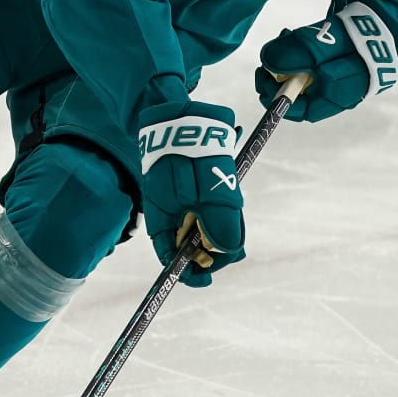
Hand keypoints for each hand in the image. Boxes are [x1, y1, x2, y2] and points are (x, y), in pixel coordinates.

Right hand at [138, 102, 244, 288]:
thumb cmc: (188, 154)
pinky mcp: (195, 192)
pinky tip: (229, 204)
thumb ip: (220, 223)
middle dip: (215, 252)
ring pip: (204, 231)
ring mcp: (183, 204)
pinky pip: (209, 213)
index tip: (205, 280)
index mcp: (163, 221)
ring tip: (232, 216)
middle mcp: (172, 216)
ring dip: (220, 232)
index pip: (173, 259)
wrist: (183, 116)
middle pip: (193, 248)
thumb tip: (229, 250)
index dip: (190, 273)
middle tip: (234, 249)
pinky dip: (221, 215)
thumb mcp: (208, 191)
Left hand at [256, 0, 397, 123]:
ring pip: (305, 71)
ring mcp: (342, 69)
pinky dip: (301, 46)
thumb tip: (267, 60)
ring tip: (285, 36)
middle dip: (281, 74)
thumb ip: (294, 54)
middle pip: (301, 89)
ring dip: (289, 57)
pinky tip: (295, 32)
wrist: (391, 7)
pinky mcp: (340, 51)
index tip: (263, 79)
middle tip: (269, 56)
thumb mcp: (323, 45)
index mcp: (340, 96)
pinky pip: (314, 56)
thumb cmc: (361, 34)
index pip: (302, 110)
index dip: (279, 99)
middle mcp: (341, 87)